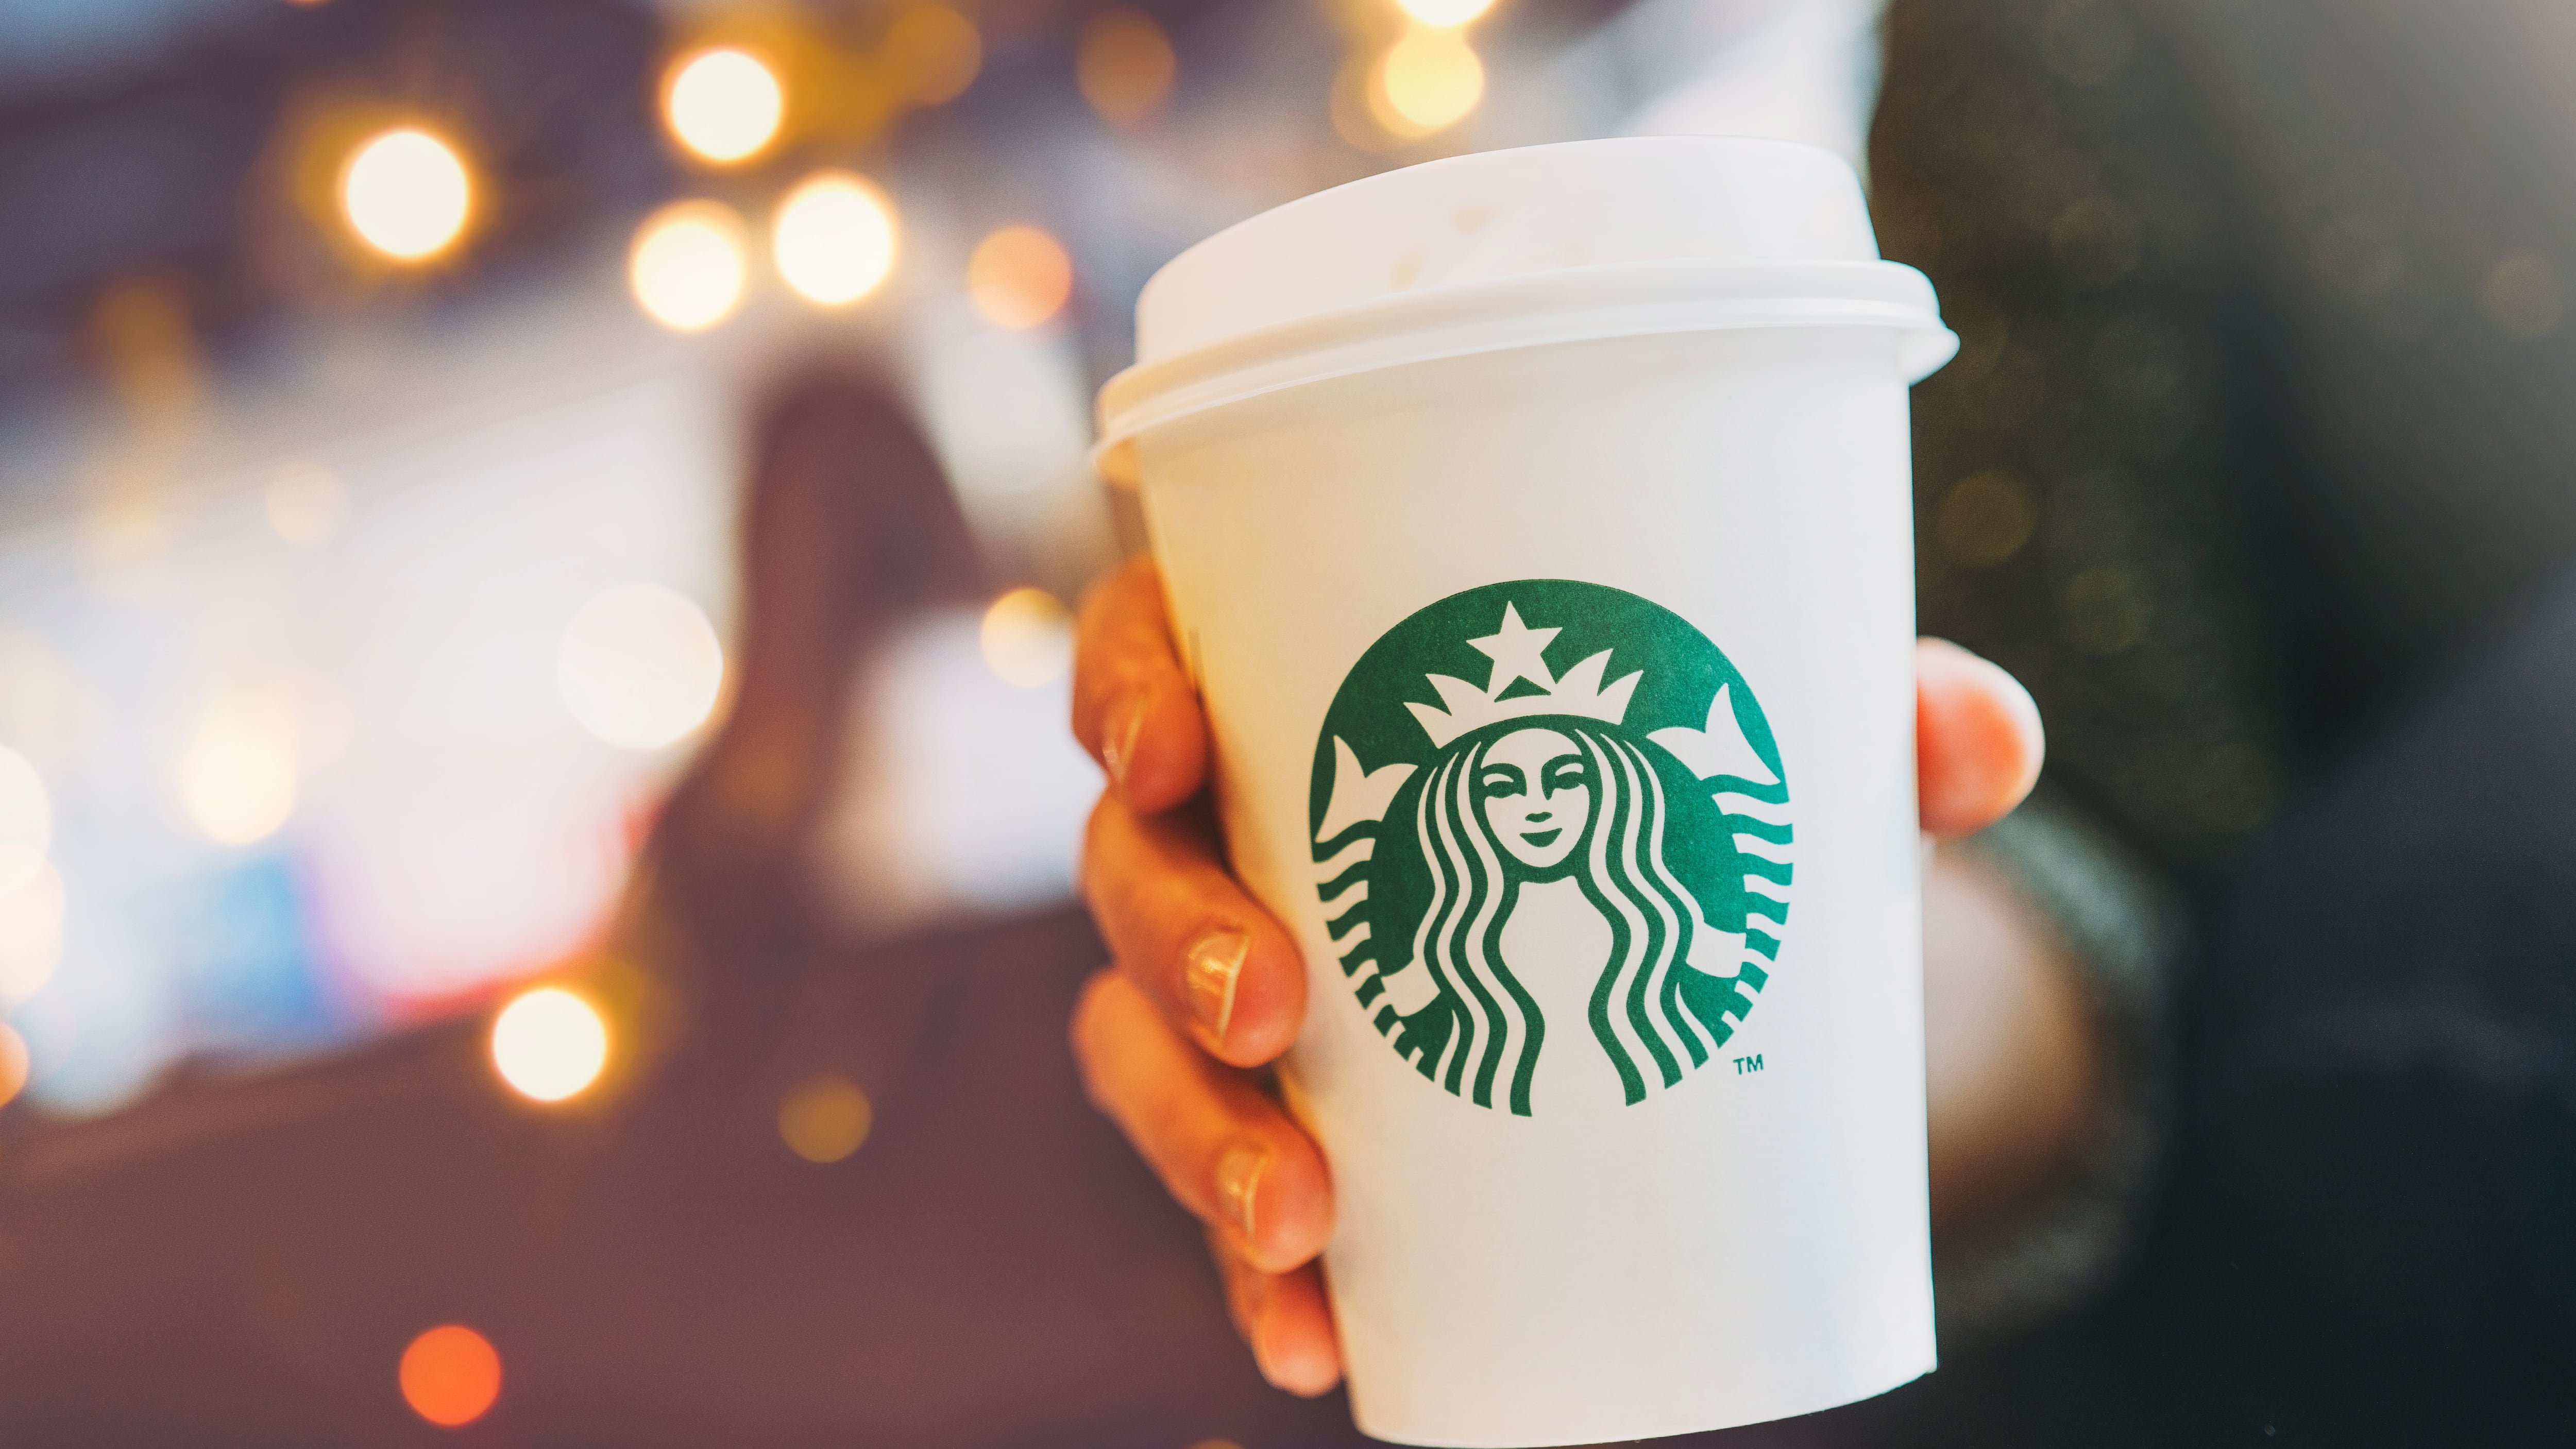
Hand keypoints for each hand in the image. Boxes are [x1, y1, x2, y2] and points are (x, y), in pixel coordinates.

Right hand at [1069, 558, 2046, 1395]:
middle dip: (1173, 944)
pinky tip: (1314, 1341)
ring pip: (1143, 1048)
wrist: (1692, 944)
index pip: (1146, 651)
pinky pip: (1227, 1196)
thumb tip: (1980, 737)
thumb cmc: (1680, 791)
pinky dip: (1257, 1277)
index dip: (1121, 687)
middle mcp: (1232, 835)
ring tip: (1297, 1217)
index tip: (1173, 746)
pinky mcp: (1282, 1122)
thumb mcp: (1772, 745)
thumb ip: (1881, 722)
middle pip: (1127, 867)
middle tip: (1273, 1008)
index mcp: (1295, 688)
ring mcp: (1235, 987)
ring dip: (1195, 1137)